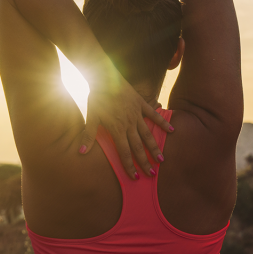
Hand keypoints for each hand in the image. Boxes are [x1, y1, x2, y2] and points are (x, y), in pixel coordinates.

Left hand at [79, 58, 172, 178]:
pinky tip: (172, 130)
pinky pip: (154, 115)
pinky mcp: (142, 104)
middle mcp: (129, 124)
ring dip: (154, 148)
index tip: (135, 176)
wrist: (105, 76)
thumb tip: (81, 152)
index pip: (124, 152)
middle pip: (138, 147)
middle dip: (145, 162)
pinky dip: (163, 123)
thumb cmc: (97, 97)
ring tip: (161, 160)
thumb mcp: (91, 117)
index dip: (130, 165)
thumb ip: (88, 135)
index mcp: (117, 129)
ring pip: (148, 135)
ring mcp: (137, 114)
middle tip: (152, 174)